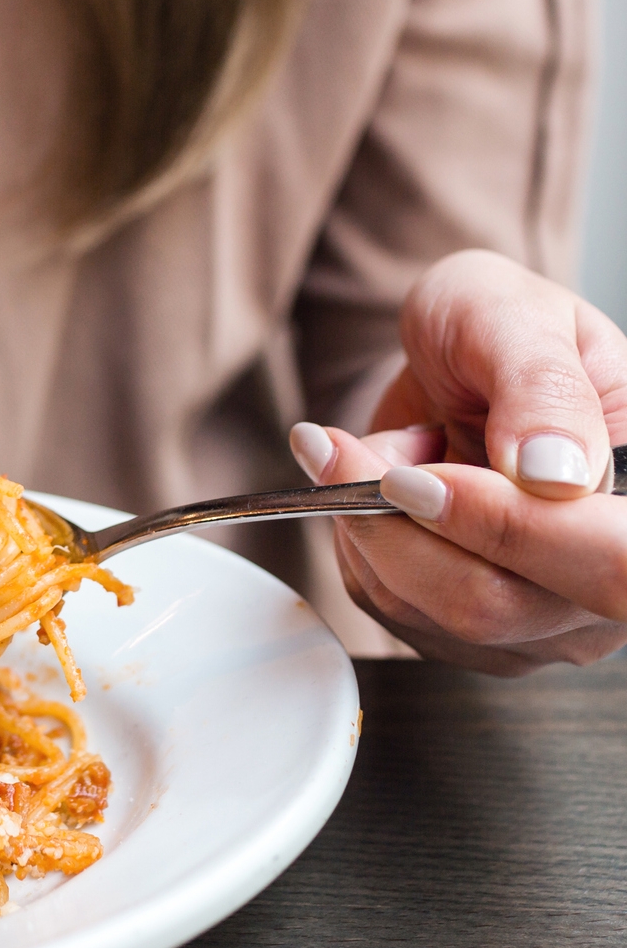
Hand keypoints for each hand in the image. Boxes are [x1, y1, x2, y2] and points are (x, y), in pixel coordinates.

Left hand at [289, 250, 626, 674]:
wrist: (451, 357)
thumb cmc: (495, 328)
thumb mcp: (515, 319)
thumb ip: (541, 389)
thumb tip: (555, 473)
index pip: (608, 563)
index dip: (504, 527)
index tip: (413, 475)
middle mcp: (603, 577)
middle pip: (493, 602)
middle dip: (396, 522)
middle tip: (347, 449)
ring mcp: (539, 616)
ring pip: (425, 609)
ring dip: (367, 521)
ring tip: (379, 449)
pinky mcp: (469, 628)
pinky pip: (388, 604)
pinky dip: (357, 538)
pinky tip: (377, 489)